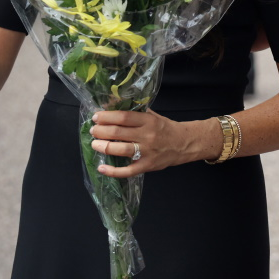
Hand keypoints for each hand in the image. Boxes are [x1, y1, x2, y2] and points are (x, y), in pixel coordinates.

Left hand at [89, 109, 213, 177]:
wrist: (185, 143)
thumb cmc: (166, 128)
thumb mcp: (153, 116)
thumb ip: (135, 113)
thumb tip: (112, 107)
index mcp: (148, 120)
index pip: (123, 117)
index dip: (107, 117)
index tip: (96, 117)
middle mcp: (147, 135)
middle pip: (118, 133)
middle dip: (101, 131)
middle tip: (93, 130)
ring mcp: (147, 152)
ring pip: (121, 150)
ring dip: (104, 147)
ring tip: (94, 144)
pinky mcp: (148, 166)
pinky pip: (128, 171)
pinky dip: (113, 171)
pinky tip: (102, 168)